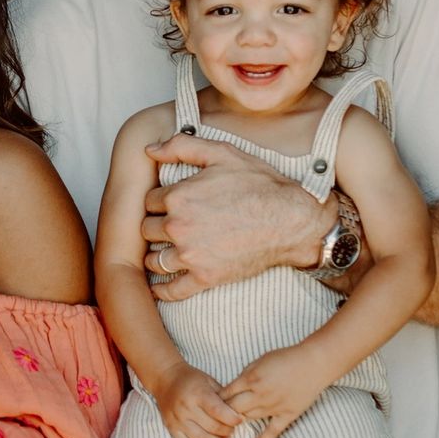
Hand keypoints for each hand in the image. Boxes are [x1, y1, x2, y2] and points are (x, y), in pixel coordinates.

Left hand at [142, 136, 334, 298]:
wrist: (292, 220)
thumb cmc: (261, 185)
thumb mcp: (223, 153)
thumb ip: (182, 146)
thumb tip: (150, 148)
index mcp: (179, 196)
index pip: (149, 201)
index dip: (159, 200)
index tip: (170, 204)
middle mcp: (179, 227)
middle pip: (147, 229)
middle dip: (156, 226)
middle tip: (169, 225)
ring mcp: (191, 255)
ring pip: (154, 260)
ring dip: (156, 255)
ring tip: (165, 251)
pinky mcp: (205, 277)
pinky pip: (172, 290)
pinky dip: (162, 291)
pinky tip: (159, 288)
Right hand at [150, 362, 242, 437]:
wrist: (165, 378)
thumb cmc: (191, 379)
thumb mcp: (209, 382)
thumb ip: (223, 397)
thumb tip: (239, 414)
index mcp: (197, 394)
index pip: (219, 412)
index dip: (233, 419)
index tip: (240, 420)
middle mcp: (186, 408)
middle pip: (213, 428)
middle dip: (228, 431)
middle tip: (233, 429)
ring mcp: (178, 420)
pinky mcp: (171, 429)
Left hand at [223, 347, 328, 437]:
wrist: (313, 363)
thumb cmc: (286, 358)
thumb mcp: (259, 360)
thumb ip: (245, 374)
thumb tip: (234, 388)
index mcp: (251, 379)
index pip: (227, 393)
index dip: (217, 400)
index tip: (211, 405)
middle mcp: (260, 394)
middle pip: (234, 408)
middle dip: (223, 413)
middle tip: (216, 418)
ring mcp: (274, 406)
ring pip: (249, 418)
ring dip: (239, 421)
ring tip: (230, 428)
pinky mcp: (287, 414)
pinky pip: (274, 430)